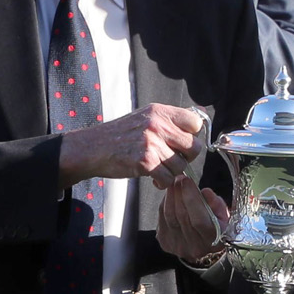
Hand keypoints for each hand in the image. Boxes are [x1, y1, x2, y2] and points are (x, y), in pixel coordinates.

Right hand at [58, 103, 205, 189]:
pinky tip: (154, 178)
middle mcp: (157, 125)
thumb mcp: (145, 117)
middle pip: (194, 147)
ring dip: (172, 172)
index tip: (183, 143)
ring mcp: (151, 143)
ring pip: (181, 166)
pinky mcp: (145, 162)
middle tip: (174, 159)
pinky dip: (163, 182)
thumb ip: (169, 120)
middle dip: (187, 158)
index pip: (195, 122)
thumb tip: (199, 121)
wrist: (94, 147)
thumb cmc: (120, 135)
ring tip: (160, 169)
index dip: (194, 135)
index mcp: (160, 112)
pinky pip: (168, 178)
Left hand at [158, 174, 231, 262]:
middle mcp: (195, 247)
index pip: (199, 219)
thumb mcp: (225, 215)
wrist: (206, 246)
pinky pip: (162, 219)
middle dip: (179, 193)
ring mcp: (179, 247)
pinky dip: (164, 205)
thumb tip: (204, 192)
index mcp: (214, 240)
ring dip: (170, 197)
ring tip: (174, 184)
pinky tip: (170, 196)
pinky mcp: (166, 243)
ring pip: (169, 216)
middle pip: (182, 216)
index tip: (187, 180)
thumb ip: (217, 204)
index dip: (191, 197)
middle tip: (179, 178)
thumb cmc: (217, 226)